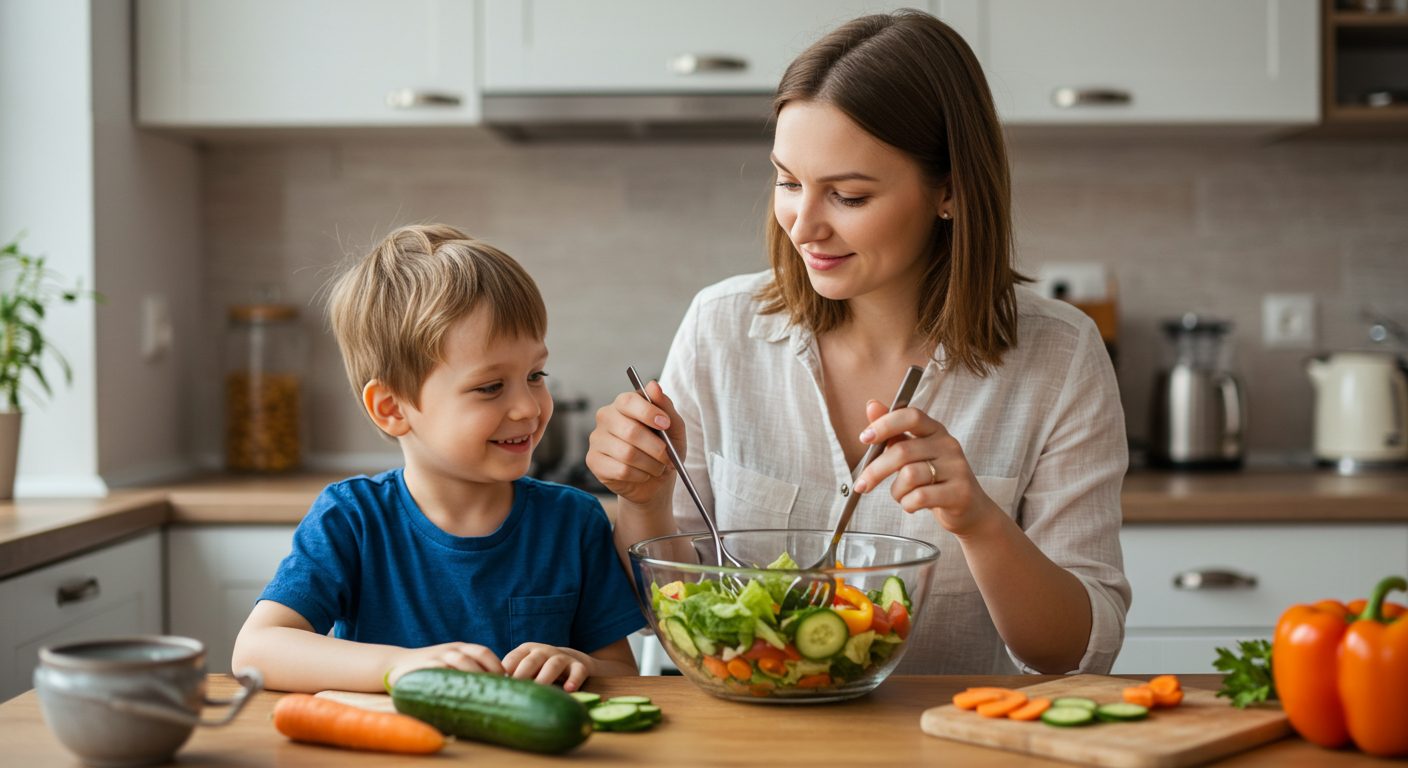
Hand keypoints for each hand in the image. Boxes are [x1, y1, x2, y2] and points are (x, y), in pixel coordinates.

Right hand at [386, 642, 504, 686]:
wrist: (395, 664)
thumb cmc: (431, 669)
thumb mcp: (451, 663)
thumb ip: (469, 671)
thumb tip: (498, 690)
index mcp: (461, 648)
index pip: (484, 652)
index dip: (496, 665)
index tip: (506, 682)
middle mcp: (450, 650)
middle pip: (474, 657)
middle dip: (489, 673)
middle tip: (498, 692)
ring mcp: (436, 658)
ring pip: (459, 661)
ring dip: (473, 676)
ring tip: (483, 694)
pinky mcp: (422, 669)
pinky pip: (439, 673)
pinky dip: (450, 681)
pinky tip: (458, 697)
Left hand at [502, 643, 592, 691]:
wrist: (571, 660)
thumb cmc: (539, 670)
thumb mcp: (525, 668)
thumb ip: (511, 677)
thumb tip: (490, 695)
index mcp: (526, 651)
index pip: (513, 659)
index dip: (504, 672)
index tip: (498, 686)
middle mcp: (543, 651)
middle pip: (532, 661)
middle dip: (522, 674)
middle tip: (515, 690)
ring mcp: (562, 658)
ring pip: (553, 665)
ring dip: (545, 677)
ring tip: (539, 690)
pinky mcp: (579, 666)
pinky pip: (578, 671)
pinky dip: (574, 680)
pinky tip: (569, 690)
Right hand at [586, 379, 685, 504]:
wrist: (655, 481)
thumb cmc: (663, 449)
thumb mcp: (673, 427)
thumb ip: (665, 406)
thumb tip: (654, 385)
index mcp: (623, 404)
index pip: (628, 401)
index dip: (648, 412)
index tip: (665, 424)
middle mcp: (606, 417)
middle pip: (630, 431)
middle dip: (656, 447)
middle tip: (667, 456)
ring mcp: (597, 439)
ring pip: (627, 454)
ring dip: (650, 464)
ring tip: (657, 467)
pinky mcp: (593, 461)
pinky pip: (621, 470)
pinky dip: (639, 475)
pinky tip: (642, 474)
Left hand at [849, 400, 1001, 537]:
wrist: (970, 508)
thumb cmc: (936, 478)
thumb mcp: (914, 453)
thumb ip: (893, 431)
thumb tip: (872, 406)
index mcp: (935, 430)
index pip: (911, 416)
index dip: (885, 424)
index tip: (864, 438)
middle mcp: (948, 445)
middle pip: (902, 451)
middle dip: (875, 470)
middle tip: (862, 485)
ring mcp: (956, 468)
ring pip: (909, 476)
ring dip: (896, 491)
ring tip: (901, 495)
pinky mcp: (960, 492)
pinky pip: (920, 497)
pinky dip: (907, 504)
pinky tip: (911, 504)